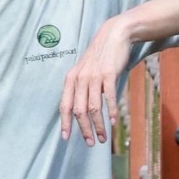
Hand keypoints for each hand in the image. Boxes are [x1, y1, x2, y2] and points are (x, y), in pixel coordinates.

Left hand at [59, 15, 129, 145]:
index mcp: (70, 80)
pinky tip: (114, 122)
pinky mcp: (108, 74)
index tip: (66, 138)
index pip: (64, 106)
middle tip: (91, 142)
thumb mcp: (83, 71)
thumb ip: (80, 89)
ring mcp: (94, 76)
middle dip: (84, 129)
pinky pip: (109, 97)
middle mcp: (79, 79)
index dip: (65, 123)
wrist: (112, 36)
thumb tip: (80, 112)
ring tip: (103, 138)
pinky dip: (111, 111)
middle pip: (79, 110)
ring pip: (94, 107)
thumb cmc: (98, 57)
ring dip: (99, 125)